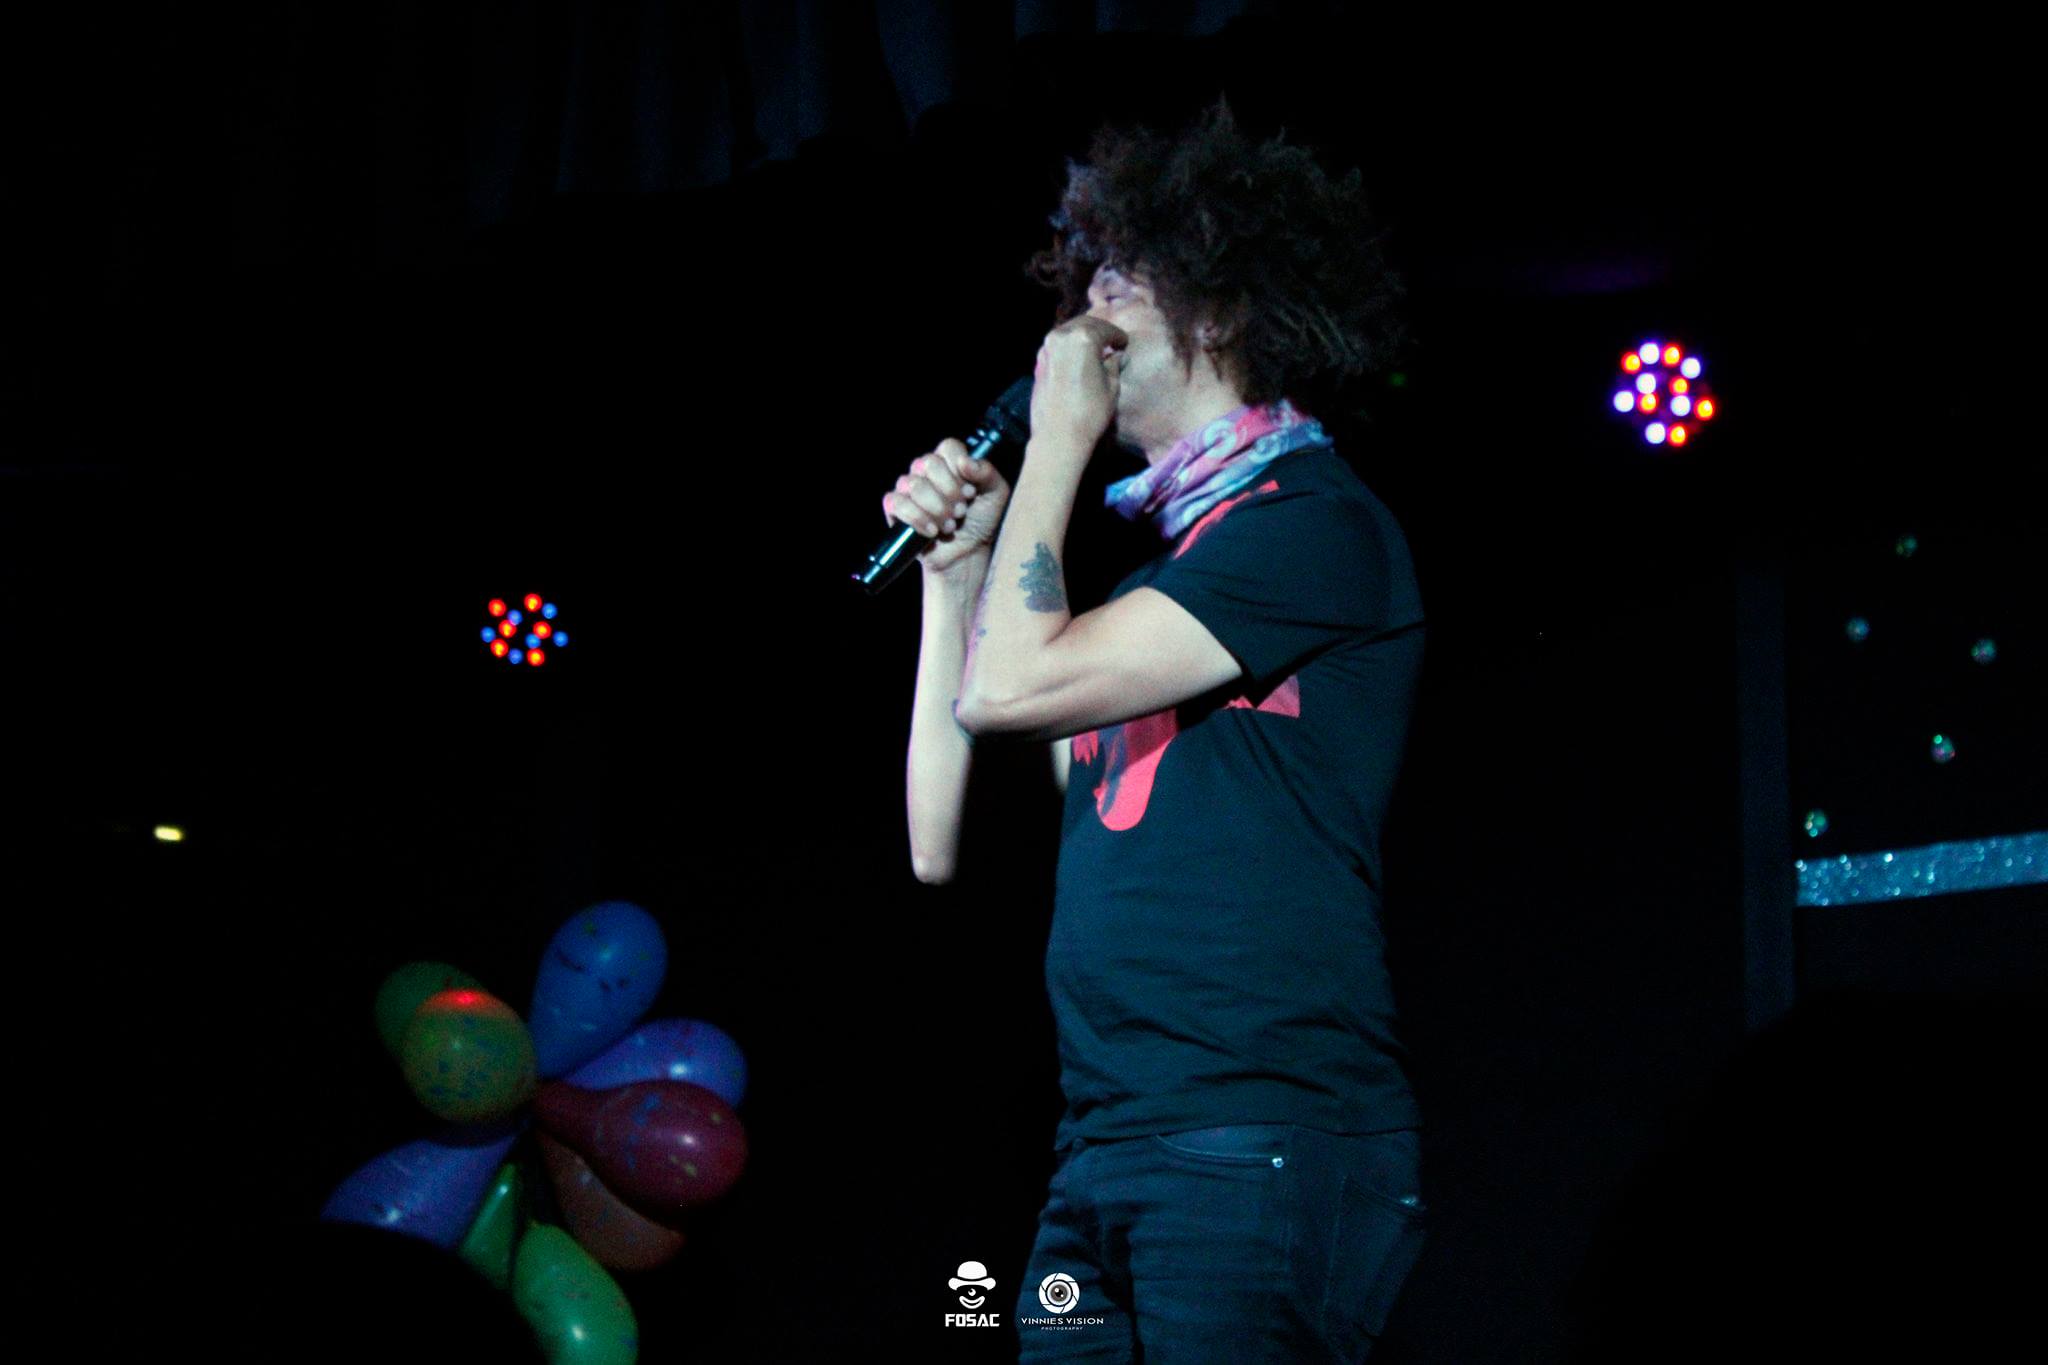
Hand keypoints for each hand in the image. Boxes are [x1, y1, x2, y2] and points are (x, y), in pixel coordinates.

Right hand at [880, 438, 1011, 575]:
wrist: (967, 554)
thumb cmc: (981, 521)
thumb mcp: (996, 495)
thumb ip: (987, 473)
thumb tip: (965, 461)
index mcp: (950, 463)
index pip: (948, 447)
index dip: (959, 469)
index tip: (970, 491)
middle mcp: (926, 472)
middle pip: (929, 463)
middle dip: (949, 491)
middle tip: (960, 510)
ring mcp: (908, 489)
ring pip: (914, 484)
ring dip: (936, 508)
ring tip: (950, 524)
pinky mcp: (895, 510)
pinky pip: (897, 503)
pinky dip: (917, 518)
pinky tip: (932, 530)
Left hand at [1030, 314, 1128, 457]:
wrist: (1058, 436)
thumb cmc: (1090, 412)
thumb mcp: (1112, 386)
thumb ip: (1113, 363)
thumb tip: (1114, 355)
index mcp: (1083, 338)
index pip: (1106, 329)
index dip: (1118, 336)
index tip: (1124, 344)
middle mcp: (1061, 336)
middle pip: (1084, 324)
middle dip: (1100, 331)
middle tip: (1111, 341)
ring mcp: (1046, 348)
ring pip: (1068, 332)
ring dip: (1082, 336)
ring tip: (1095, 348)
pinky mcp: (1038, 362)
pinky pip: (1058, 346)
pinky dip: (1069, 346)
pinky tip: (1078, 358)